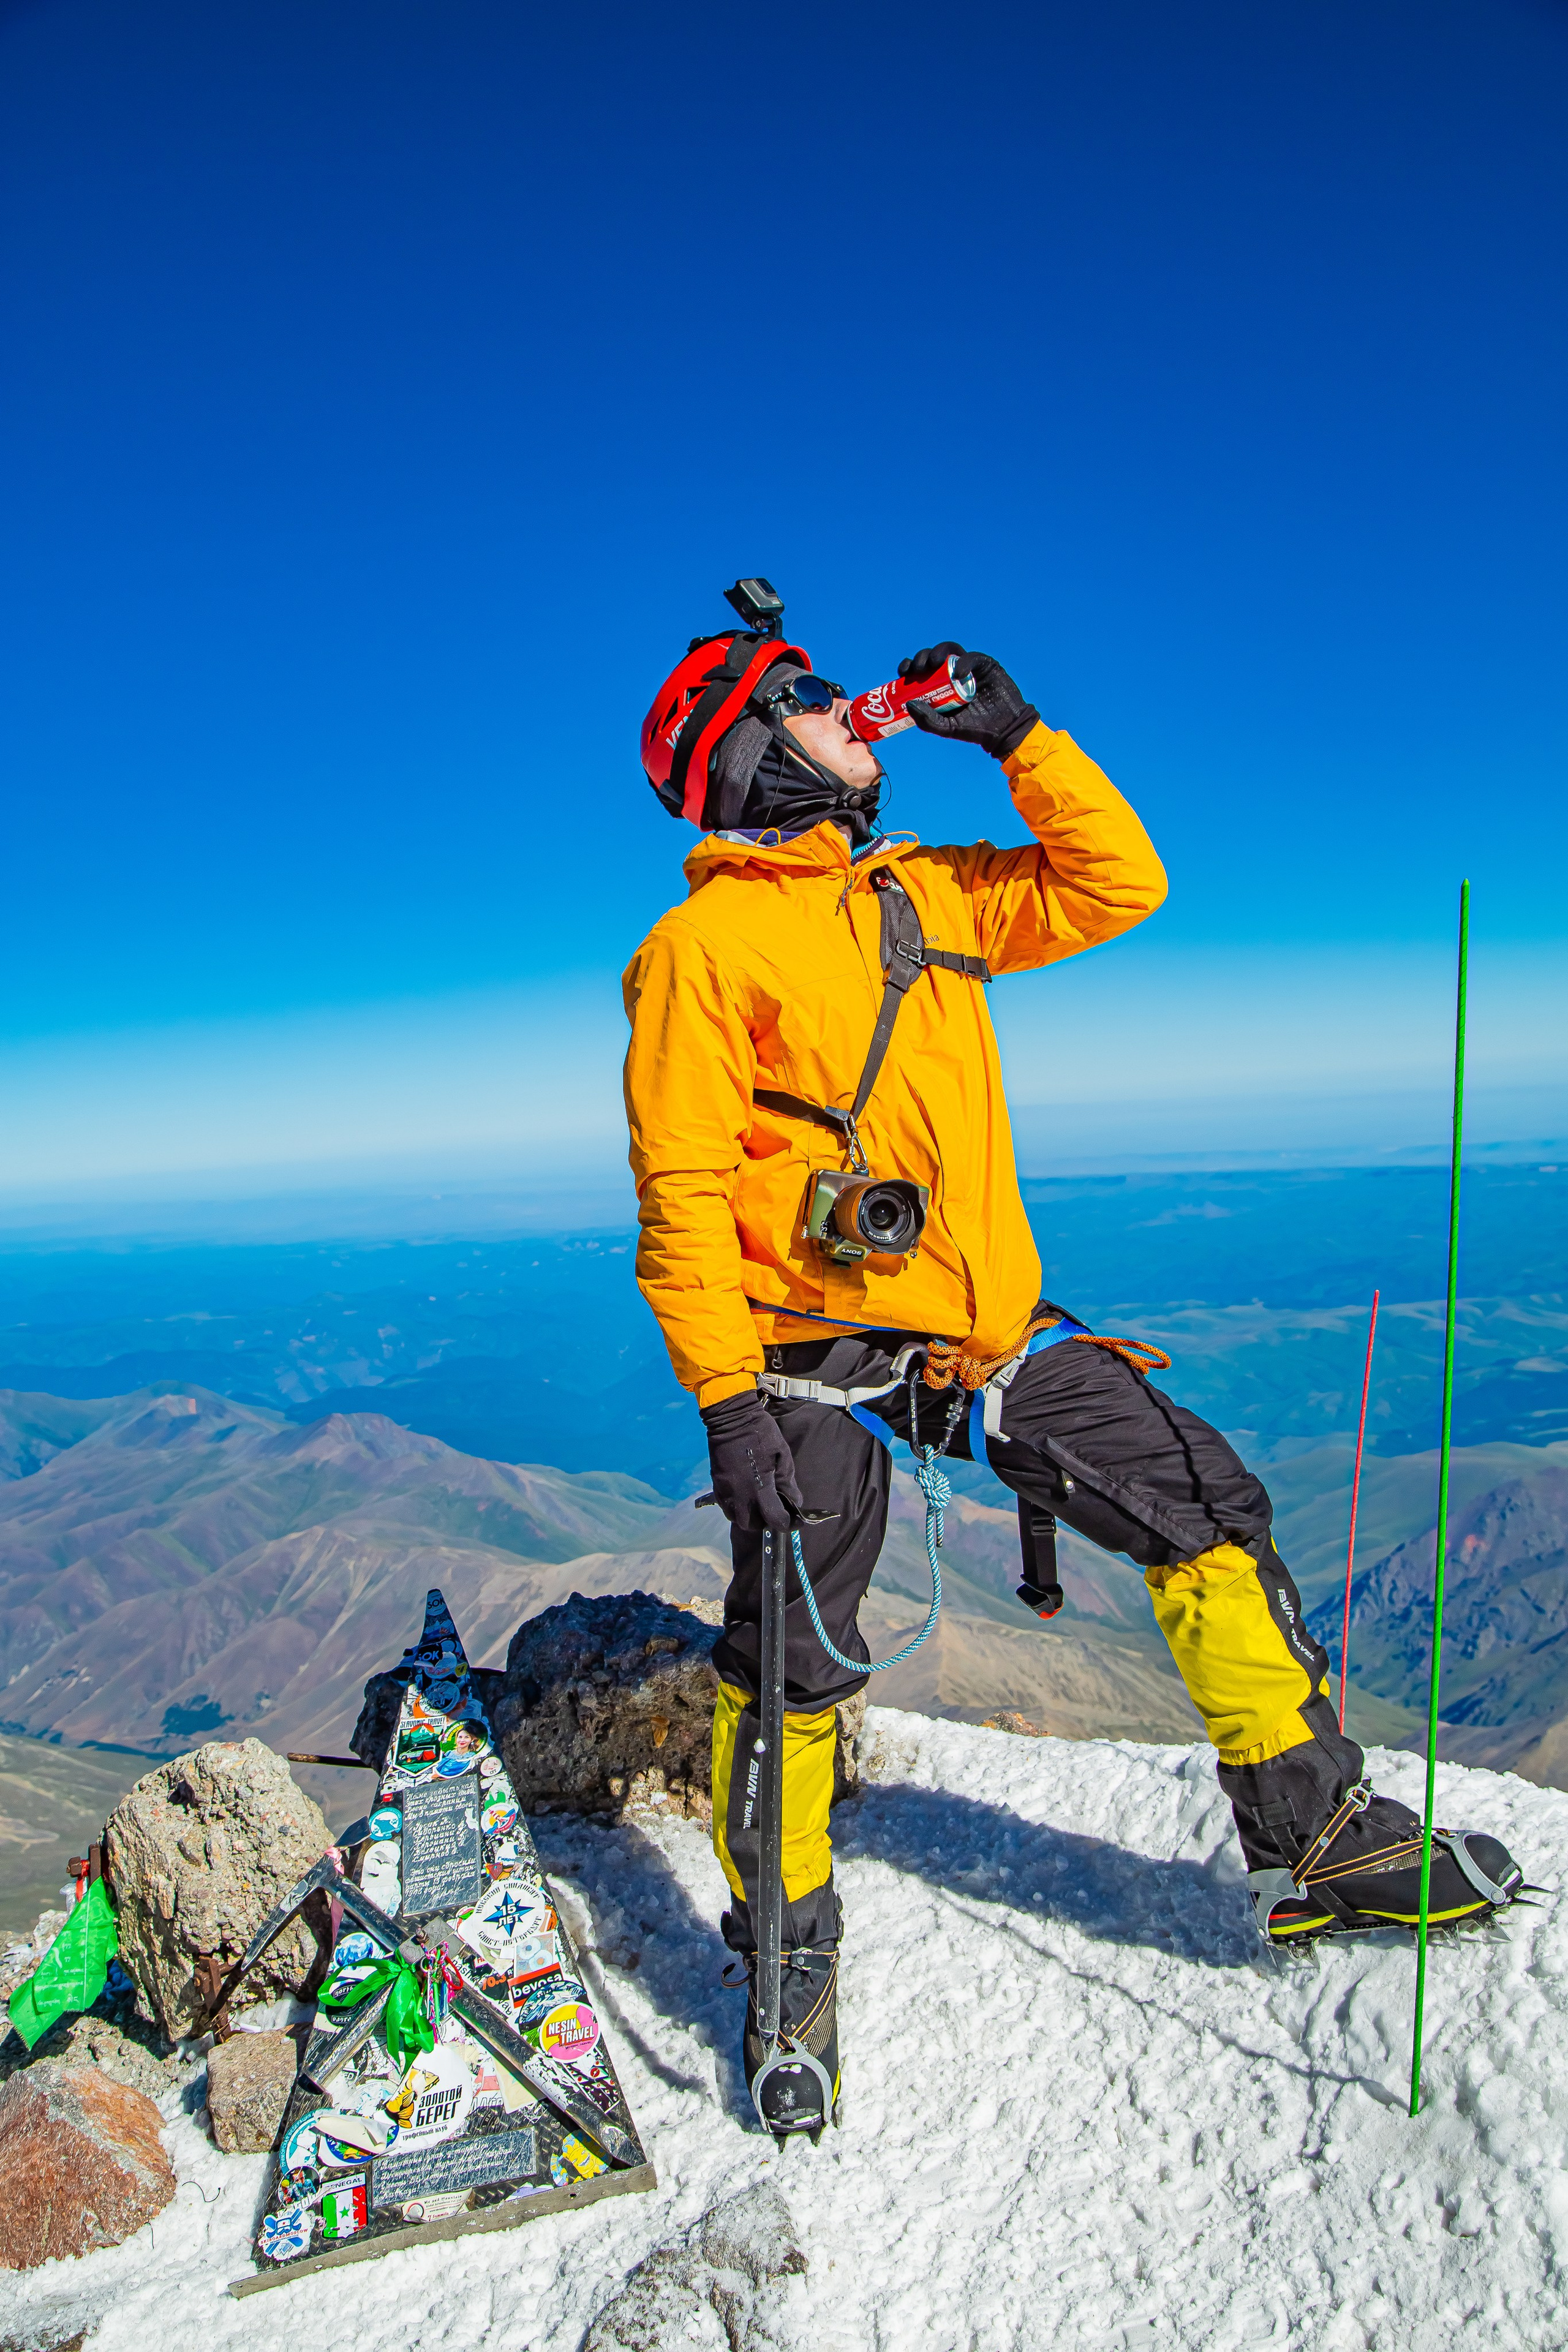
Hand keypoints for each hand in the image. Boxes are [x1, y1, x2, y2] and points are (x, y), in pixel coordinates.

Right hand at [699, 1389, 804, 1533]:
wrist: (731, 1418)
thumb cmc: (761, 1434)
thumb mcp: (782, 1455)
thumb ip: (788, 1482)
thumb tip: (794, 1502)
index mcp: (759, 1488)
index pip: (774, 1519)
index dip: (787, 1523)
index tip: (793, 1519)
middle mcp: (740, 1496)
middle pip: (752, 1525)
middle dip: (765, 1522)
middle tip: (774, 1510)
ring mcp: (725, 1492)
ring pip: (736, 1518)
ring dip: (749, 1516)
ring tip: (759, 1504)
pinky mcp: (716, 1486)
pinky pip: (726, 1507)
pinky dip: (737, 1508)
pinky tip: (745, 1496)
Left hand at [898, 644, 1038, 759]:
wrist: (1003, 730)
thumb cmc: (974, 729)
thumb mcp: (946, 728)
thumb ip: (927, 720)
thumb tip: (908, 704)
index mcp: (940, 684)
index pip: (920, 669)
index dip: (909, 666)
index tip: (903, 672)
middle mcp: (952, 672)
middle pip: (933, 656)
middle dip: (922, 657)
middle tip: (918, 668)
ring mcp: (969, 667)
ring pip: (950, 650)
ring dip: (939, 652)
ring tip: (934, 662)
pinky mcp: (985, 665)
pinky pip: (972, 657)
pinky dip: (964, 662)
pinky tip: (958, 673)